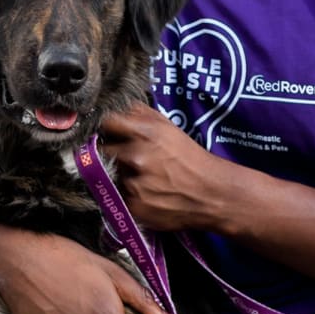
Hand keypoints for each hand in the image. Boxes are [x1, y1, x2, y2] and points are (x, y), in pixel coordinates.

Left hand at [98, 103, 231, 231]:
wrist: (210, 194)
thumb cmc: (190, 158)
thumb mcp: (169, 128)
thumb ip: (140, 114)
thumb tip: (116, 108)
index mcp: (146, 134)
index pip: (107, 123)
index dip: (107, 127)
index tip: (109, 132)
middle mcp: (136, 157)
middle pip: (104, 150)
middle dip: (112, 152)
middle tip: (128, 158)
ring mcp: (133, 183)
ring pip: (110, 174)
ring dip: (120, 175)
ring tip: (142, 177)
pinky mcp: (134, 206)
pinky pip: (118, 195)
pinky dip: (127, 194)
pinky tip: (145, 192)